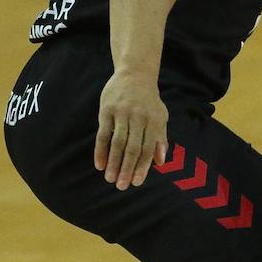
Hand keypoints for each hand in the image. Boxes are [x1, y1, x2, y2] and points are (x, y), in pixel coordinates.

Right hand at [95, 71, 168, 190]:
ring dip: (113, 162)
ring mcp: (122, 113)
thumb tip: (161, 162)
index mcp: (154, 120)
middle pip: (132, 147)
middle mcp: (139, 117)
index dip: (143, 166)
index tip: (137, 182)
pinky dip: (100, 150)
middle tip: (122, 186)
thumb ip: (160, 138)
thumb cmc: (149, 101)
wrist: (135, 74)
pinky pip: (103, 133)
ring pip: (117, 142)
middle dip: (127, 168)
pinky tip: (99, 164)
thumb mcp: (160, 116)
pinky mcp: (107, 110)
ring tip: (110, 179)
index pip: (148, 147)